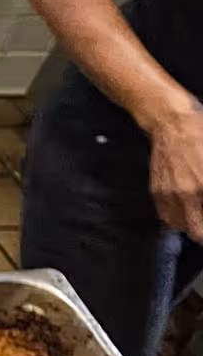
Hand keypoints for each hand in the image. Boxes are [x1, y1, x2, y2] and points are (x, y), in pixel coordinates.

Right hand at [148, 98, 202, 238]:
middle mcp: (185, 194)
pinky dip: (178, 219)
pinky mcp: (157, 192)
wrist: (172, 123)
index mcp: (201, 186)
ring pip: (182, 227)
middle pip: (196, 231)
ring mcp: (169, 194)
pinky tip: (187, 213)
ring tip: (198, 220)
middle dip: (202, 232)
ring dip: (193, 227)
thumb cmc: (198, 135)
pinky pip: (167, 216)